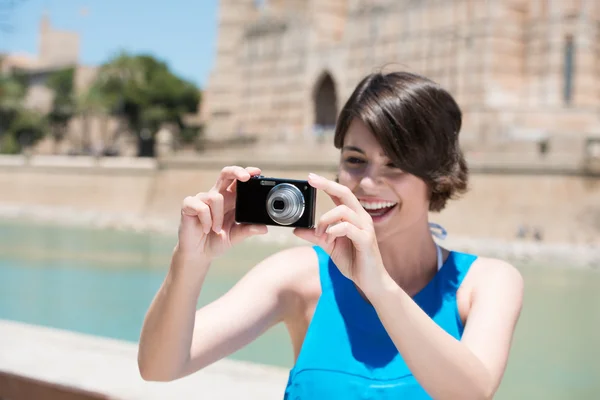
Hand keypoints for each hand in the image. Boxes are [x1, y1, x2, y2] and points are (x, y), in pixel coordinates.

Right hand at [177, 166, 267, 259]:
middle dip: (236, 171)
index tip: (257, 172)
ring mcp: (202, 199)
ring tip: (216, 230)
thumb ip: (248, 230)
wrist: (199, 254)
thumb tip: (264, 228)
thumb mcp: (236, 236)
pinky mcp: (189, 205)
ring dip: (218, 216)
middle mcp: (217, 196)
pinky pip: (201, 207)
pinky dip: (206, 220)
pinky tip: (206, 229)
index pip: (237, 180)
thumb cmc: (217, 241)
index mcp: (230, 200)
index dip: (246, 172)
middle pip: (225, 174)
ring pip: (215, 197)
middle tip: (246, 178)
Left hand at [293, 173, 386, 293]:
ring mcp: (365, 228)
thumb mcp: (329, 247)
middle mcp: (361, 218)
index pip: (340, 194)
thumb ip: (315, 236)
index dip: (327, 184)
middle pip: (346, 193)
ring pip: (343, 211)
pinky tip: (329, 239)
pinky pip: (347, 227)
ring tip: (320, 235)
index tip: (311, 177)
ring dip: (325, 221)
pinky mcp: (366, 239)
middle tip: (311, 181)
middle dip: (327, 185)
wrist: (370, 281)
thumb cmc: (353, 261)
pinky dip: (334, 231)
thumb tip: (297, 229)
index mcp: (353, 217)